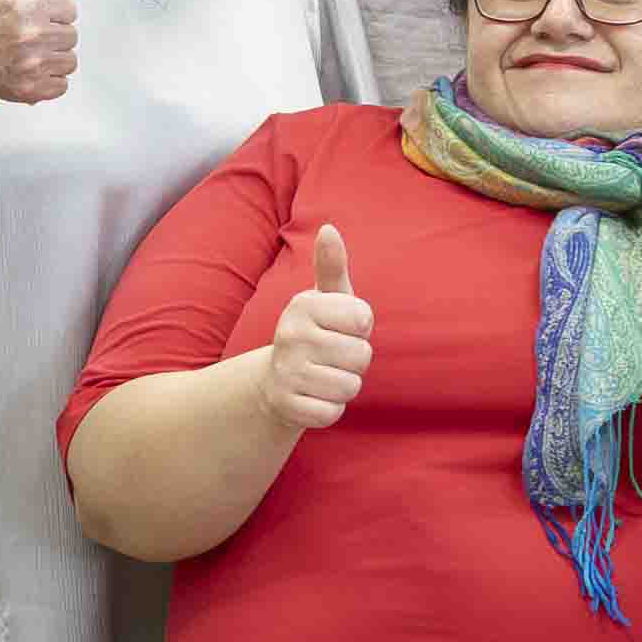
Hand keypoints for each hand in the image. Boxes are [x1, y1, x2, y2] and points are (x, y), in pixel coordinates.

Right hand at [259, 222, 373, 430]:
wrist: (276, 381)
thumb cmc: (316, 333)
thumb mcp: (326, 299)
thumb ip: (332, 266)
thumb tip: (329, 229)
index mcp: (303, 304)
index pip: (364, 319)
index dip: (359, 328)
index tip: (339, 328)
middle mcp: (290, 334)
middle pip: (361, 356)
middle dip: (355, 361)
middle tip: (331, 357)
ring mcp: (286, 371)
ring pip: (350, 387)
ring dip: (344, 387)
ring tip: (323, 376)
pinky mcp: (286, 405)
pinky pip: (333, 413)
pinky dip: (330, 409)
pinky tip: (314, 397)